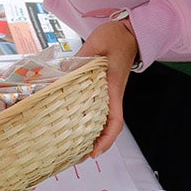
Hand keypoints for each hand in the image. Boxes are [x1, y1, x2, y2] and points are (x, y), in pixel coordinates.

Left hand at [78, 18, 138, 157]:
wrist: (128, 32)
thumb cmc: (116, 37)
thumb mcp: (96, 44)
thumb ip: (80, 59)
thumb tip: (62, 74)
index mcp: (113, 86)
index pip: (115, 119)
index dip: (107, 139)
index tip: (95, 152)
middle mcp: (113, 94)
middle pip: (108, 126)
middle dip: (96, 144)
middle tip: (76, 157)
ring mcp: (109, 93)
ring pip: (103, 120)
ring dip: (92, 135)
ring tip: (73, 147)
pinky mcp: (104, 89)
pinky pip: (98, 109)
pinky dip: (89, 121)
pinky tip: (74, 124)